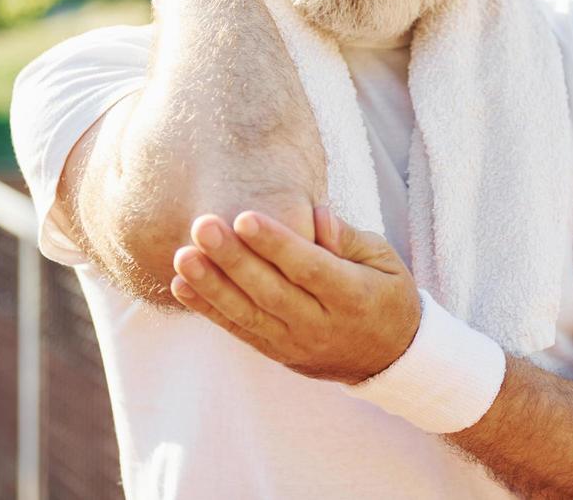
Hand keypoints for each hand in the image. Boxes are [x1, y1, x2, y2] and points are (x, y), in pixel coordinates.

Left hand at [170, 205, 421, 384]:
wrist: (390, 357)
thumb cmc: (385, 293)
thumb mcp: (383, 259)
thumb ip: (347, 237)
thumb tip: (316, 215)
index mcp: (352, 297)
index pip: (309, 269)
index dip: (276, 244)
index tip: (244, 217)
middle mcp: (322, 325)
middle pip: (271, 292)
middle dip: (233, 259)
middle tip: (203, 226)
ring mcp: (296, 344)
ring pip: (249, 315)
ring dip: (212, 285)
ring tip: (184, 255)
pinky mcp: (278, 353)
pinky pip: (240, 331)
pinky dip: (210, 309)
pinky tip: (182, 285)